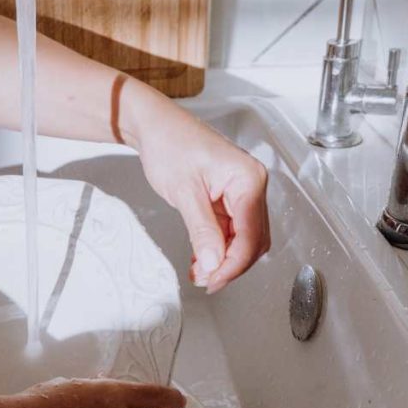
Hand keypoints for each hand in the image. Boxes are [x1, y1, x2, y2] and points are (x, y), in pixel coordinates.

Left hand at [137, 108, 270, 293]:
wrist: (155, 127)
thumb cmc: (170, 144)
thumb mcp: (184, 192)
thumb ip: (201, 230)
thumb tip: (214, 263)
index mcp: (248, 179)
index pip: (251, 235)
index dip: (233, 264)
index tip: (213, 280)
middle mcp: (251, 185)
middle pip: (253, 240)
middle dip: (230, 265)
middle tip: (206, 281)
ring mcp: (241, 191)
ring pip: (242, 238)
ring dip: (223, 259)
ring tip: (200, 273)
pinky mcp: (228, 197)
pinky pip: (229, 230)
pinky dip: (217, 247)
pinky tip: (201, 259)